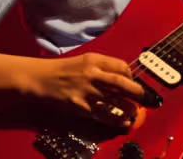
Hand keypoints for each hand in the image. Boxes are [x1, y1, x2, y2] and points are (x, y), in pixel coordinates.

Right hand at [13, 52, 143, 125]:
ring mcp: (87, 91)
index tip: (132, 83)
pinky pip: (103, 115)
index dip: (131, 76)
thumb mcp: (82, 62)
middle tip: (144, 99)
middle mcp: (93, 73)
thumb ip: (100, 67)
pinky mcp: (81, 106)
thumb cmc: (60, 70)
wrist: (39, 79)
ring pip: (116, 101)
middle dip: (138, 93)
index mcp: (94, 59)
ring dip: (129, 109)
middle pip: (124, 83)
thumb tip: (119, 77)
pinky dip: (115, 120)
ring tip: (133, 113)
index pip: (121, 66)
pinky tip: (122, 123)